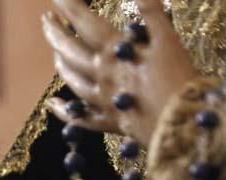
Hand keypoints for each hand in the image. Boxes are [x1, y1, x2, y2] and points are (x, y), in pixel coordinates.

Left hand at [42, 0, 198, 144]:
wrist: (180, 123)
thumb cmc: (177, 78)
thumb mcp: (168, 39)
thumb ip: (152, 13)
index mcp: (113, 51)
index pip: (85, 23)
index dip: (69, 7)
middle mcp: (101, 73)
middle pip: (70, 50)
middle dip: (56, 33)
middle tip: (45, 20)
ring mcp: (101, 99)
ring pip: (72, 79)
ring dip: (61, 63)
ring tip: (55, 53)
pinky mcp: (108, 120)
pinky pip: (79, 116)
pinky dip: (63, 110)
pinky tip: (52, 104)